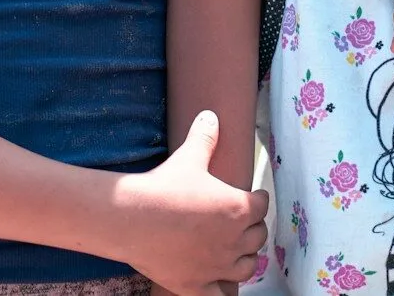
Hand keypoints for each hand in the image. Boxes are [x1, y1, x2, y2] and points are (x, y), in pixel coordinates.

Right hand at [114, 111, 268, 295]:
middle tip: (244, 222)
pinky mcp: (198, 286)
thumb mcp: (188, 157)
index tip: (254, 197)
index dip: (258, 200)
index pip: (261, 206)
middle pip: (257, 237)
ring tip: (238, 252)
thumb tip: (211, 115)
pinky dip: (224, 291)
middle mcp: (234, 241)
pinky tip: (221, 285)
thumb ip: (205, 137)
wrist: (131, 219)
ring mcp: (217, 267)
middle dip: (252, 228)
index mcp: (238, 209)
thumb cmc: (164, 187)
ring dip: (245, 258)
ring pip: (246, 267)